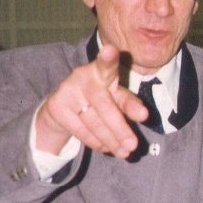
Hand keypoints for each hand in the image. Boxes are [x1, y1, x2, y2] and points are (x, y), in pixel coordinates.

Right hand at [35, 43, 148, 157]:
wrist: (64, 107)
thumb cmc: (100, 99)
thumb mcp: (117, 98)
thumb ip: (130, 104)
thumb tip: (144, 116)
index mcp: (103, 71)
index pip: (107, 65)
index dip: (108, 58)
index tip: (111, 51)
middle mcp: (83, 76)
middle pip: (104, 104)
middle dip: (120, 127)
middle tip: (133, 145)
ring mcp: (68, 90)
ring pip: (93, 120)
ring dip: (111, 140)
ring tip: (124, 151)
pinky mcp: (57, 106)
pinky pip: (80, 129)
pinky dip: (95, 142)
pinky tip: (105, 147)